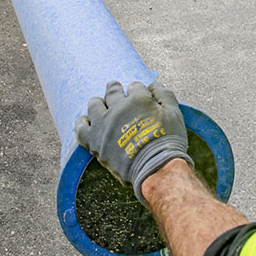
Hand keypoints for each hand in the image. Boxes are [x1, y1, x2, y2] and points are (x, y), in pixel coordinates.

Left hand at [74, 81, 193, 204]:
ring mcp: (103, 124)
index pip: (135, 86)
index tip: (141, 98)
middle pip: (113, 91)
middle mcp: (117, 108)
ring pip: (94, 104)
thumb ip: (164, 94)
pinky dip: (82, 122)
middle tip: (118, 94)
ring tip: (103, 106)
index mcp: (138, 99)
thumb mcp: (175, 114)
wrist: (156, 169)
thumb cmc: (168, 142)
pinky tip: (86, 121)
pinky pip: (80, 127)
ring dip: (99, 103)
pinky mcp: (94, 141)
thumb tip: (153, 85)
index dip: (139, 91)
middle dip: (117, 91)